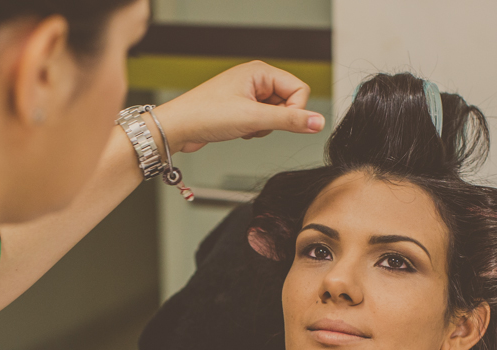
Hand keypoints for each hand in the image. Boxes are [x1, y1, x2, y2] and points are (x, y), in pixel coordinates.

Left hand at [149, 61, 324, 154]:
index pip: (299, 89)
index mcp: (260, 71)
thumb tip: (318, 122)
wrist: (177, 128)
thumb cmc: (205, 115)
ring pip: (276, 115)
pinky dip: (254, 130)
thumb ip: (289, 120)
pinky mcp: (241, 109)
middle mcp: (255, 80)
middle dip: (276, 120)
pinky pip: (262, 122)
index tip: (279, 123)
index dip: (295, 111)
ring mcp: (248, 94)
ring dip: (264, 127)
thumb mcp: (253, 118)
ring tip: (243, 127)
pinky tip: (238, 131)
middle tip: (256, 124)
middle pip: (289, 103)